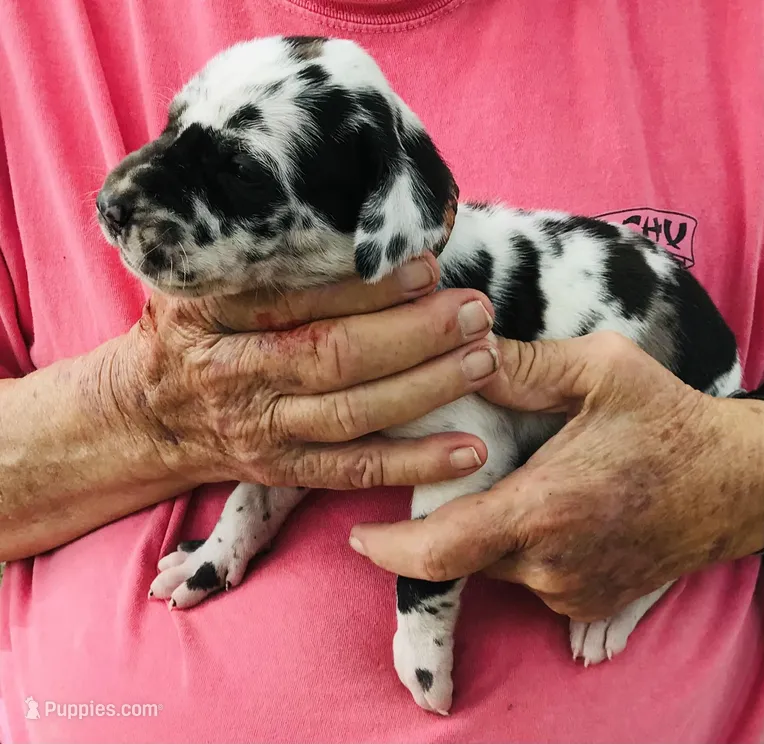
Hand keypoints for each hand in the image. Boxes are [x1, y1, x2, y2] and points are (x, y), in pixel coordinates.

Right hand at [114, 253, 499, 490]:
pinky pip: (355, 471)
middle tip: (474, 312)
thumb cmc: (192, 331)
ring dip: (426, 390)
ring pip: (353, 414)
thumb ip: (258, 253)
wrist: (148, 413)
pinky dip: (415, 463)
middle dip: (413, 335)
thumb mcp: (199, 279)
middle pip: (332, 356)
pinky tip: (470, 451)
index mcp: (211, 313)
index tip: (424, 267)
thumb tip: (349, 217)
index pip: (293, 297)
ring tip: (484, 361)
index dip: (363, 287)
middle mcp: (236, 374)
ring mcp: (262, 430)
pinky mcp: (284, 470)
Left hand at [349, 332, 763, 621]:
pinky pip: (530, 578)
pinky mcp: (590, 602)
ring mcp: (573, 590)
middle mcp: (553, 564)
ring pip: (494, 566)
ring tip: (511, 480)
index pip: (442, 550)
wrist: (739, 481)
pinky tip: (548, 504)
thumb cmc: (670, 420)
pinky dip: (519, 546)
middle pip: (461, 555)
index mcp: (546, 508)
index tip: (357, 535)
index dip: (390, 550)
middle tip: (439, 479)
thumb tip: (463, 352)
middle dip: (439, 524)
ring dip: (485, 528)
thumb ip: (525, 364)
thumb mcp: (602, 370)